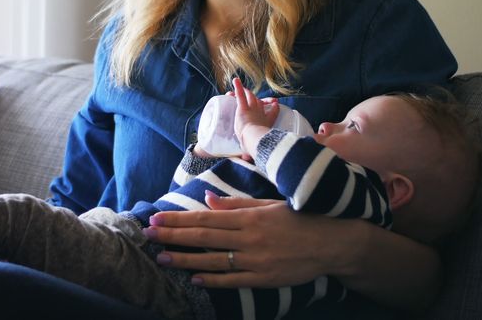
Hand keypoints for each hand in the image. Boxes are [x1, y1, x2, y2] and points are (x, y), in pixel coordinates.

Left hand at [146, 193, 361, 288]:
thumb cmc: (301, 218)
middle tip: (148, 235)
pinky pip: (233, 280)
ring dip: (185, 260)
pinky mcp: (265, 278)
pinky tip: (194, 277)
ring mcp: (256, 260)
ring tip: (162, 258)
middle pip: (204, 237)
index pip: (206, 218)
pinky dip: (212, 280)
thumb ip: (237, 204)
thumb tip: (208, 200)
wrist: (333, 243)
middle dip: (173, 236)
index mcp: (250, 217)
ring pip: (213, 261)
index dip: (179, 219)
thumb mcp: (269, 204)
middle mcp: (250, 238)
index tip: (157, 218)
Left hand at [232, 78, 276, 160]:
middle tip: (256, 98)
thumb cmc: (257, 145)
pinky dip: (238, 87)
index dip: (274, 109)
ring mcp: (252, 109)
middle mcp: (261, 114)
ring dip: (247, 92)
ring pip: (251, 97)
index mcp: (267, 123)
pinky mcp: (243, 107)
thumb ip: (250, 154)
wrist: (254, 139)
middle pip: (261, 103)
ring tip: (243, 89)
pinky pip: (240, 95)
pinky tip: (235, 80)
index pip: (272, 114)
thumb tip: (247, 160)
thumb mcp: (255, 149)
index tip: (276, 105)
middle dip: (259, 99)